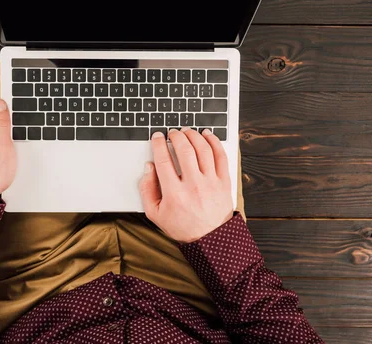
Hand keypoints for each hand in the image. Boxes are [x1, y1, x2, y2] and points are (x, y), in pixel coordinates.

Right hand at [139, 128, 233, 242]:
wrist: (210, 239)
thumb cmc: (182, 226)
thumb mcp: (155, 213)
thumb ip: (147, 189)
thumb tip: (148, 168)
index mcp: (174, 193)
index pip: (163, 160)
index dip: (159, 144)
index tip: (158, 137)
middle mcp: (193, 185)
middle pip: (184, 150)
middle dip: (176, 136)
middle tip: (173, 133)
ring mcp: (210, 183)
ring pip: (203, 149)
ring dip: (194, 136)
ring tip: (187, 132)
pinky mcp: (224, 182)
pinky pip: (220, 156)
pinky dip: (214, 142)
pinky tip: (207, 135)